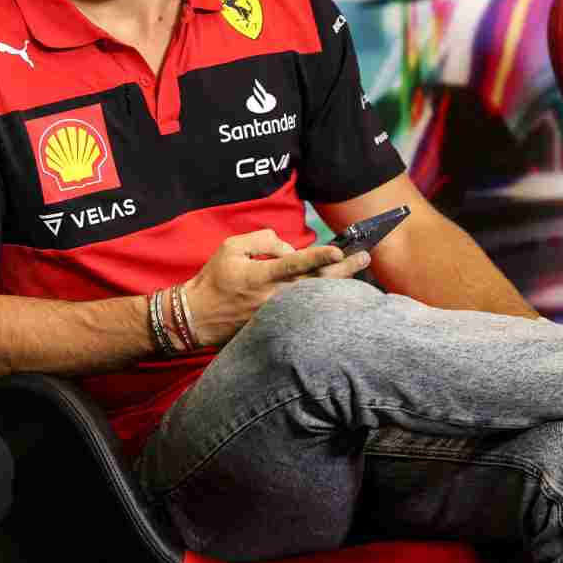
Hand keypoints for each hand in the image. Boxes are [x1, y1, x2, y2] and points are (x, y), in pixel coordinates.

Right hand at [182, 229, 368, 346]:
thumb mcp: (230, 247)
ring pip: (315, 295)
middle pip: (315, 281)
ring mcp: (279, 311)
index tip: (337, 251)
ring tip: (357, 268)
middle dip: (342, 269)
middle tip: (364, 256)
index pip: (293, 264)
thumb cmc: (214, 278)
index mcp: (260, 275)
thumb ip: (262, 240)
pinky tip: (337, 289)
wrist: (199, 316)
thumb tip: (289, 248)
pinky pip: (306, 306)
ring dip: (338, 283)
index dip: (316, 257)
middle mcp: (274, 295)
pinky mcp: (279, 321)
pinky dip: (323, 297)